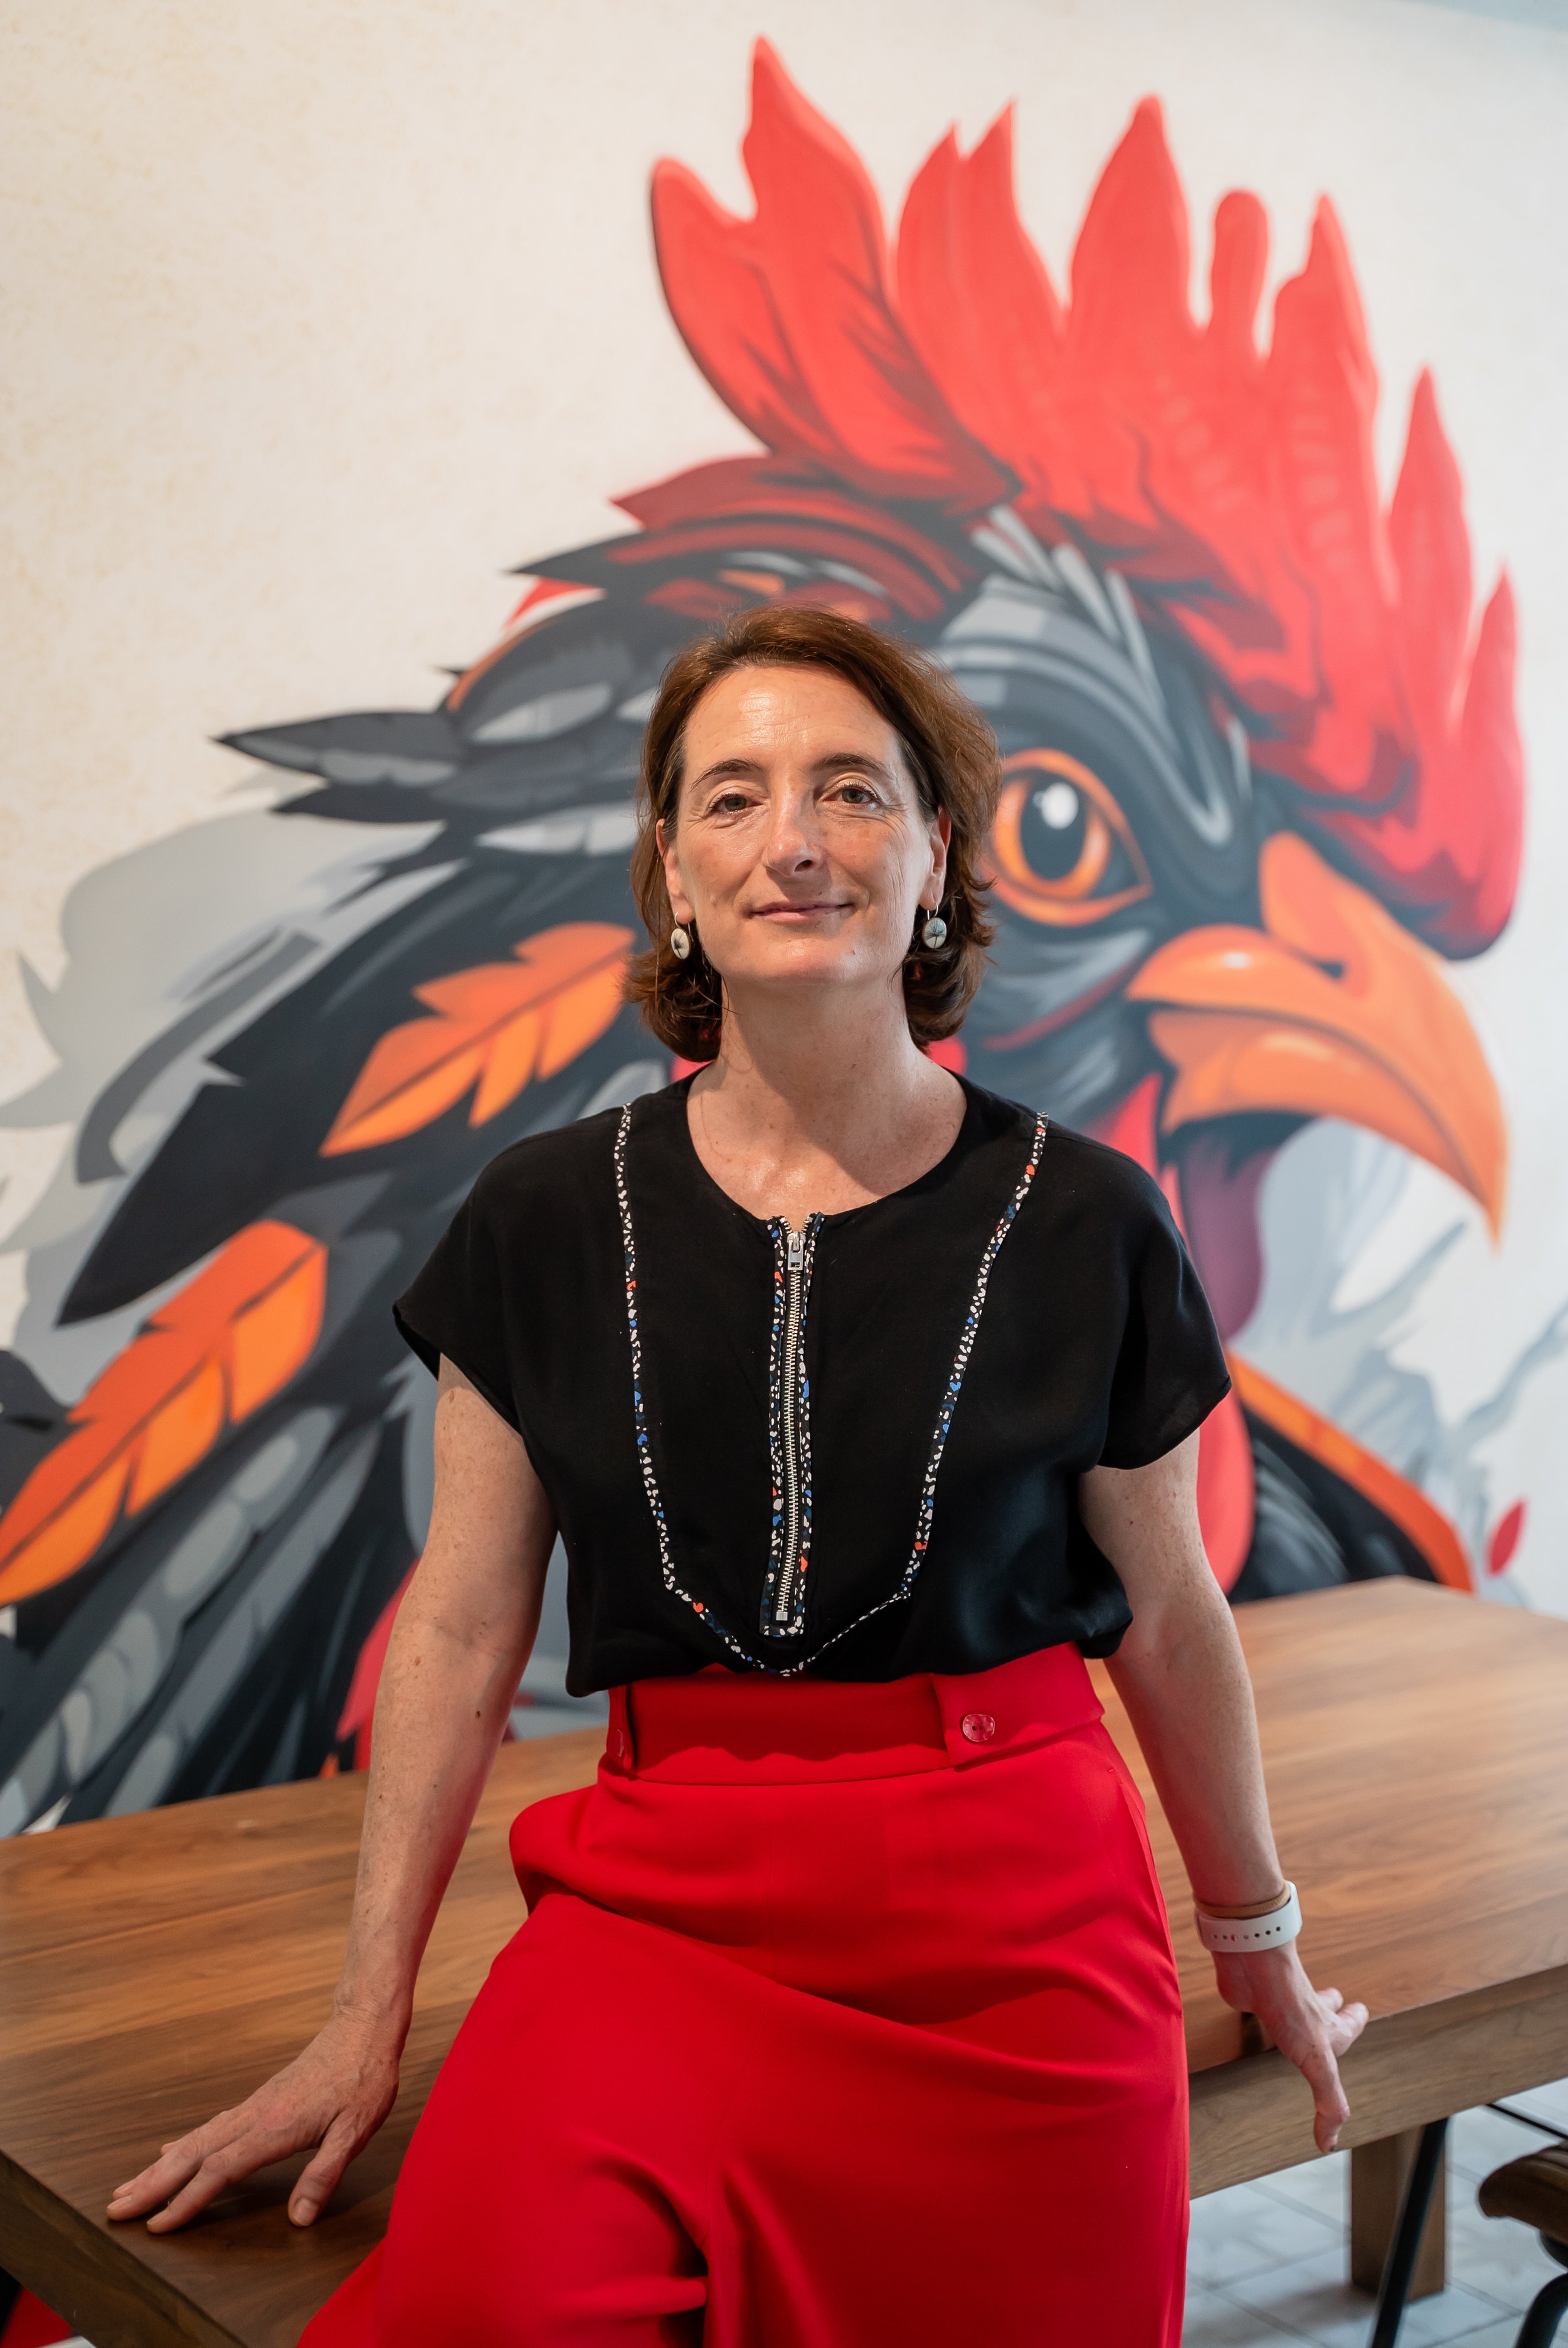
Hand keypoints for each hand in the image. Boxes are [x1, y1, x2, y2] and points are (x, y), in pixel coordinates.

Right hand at [106, 2008, 401, 2231]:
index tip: (157, 2225)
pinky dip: (183, 2145)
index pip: (220, 2171)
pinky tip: (169, 2154)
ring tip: (128, 2187)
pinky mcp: (258, 2101)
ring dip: (159, 2167)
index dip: (187, 2201)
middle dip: (153, 2185)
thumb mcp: (355, 2131)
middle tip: (115, 2208)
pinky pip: (210, 2128)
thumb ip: (325, 2175)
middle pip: (192, 2154)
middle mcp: (254, 2115)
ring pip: (195, 2140)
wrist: (362, 2027)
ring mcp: (252, 2106)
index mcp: (274, 2128)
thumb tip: (299, 2219)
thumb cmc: (362, 2078)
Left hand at [1213, 1946, 1367, 2152]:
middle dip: (1331, 2010)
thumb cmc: (1291, 2008)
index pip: (1348, 2025)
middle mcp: (1306, 2011)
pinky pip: (1255, 2002)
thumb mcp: (1319, 2064)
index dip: (1354, 2020)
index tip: (1360, 2011)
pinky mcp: (1250, 1997)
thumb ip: (1329, 2104)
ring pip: (1291, 2006)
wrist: (1255, 1967)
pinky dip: (1256, 2005)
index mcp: (1327, 2026)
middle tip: (1336, 2004)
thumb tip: (1329, 2144)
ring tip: (1291, 2017)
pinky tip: (1249, 2009)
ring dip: (1295, 2010)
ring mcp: (1278, 2002)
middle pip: (1323, 2009)